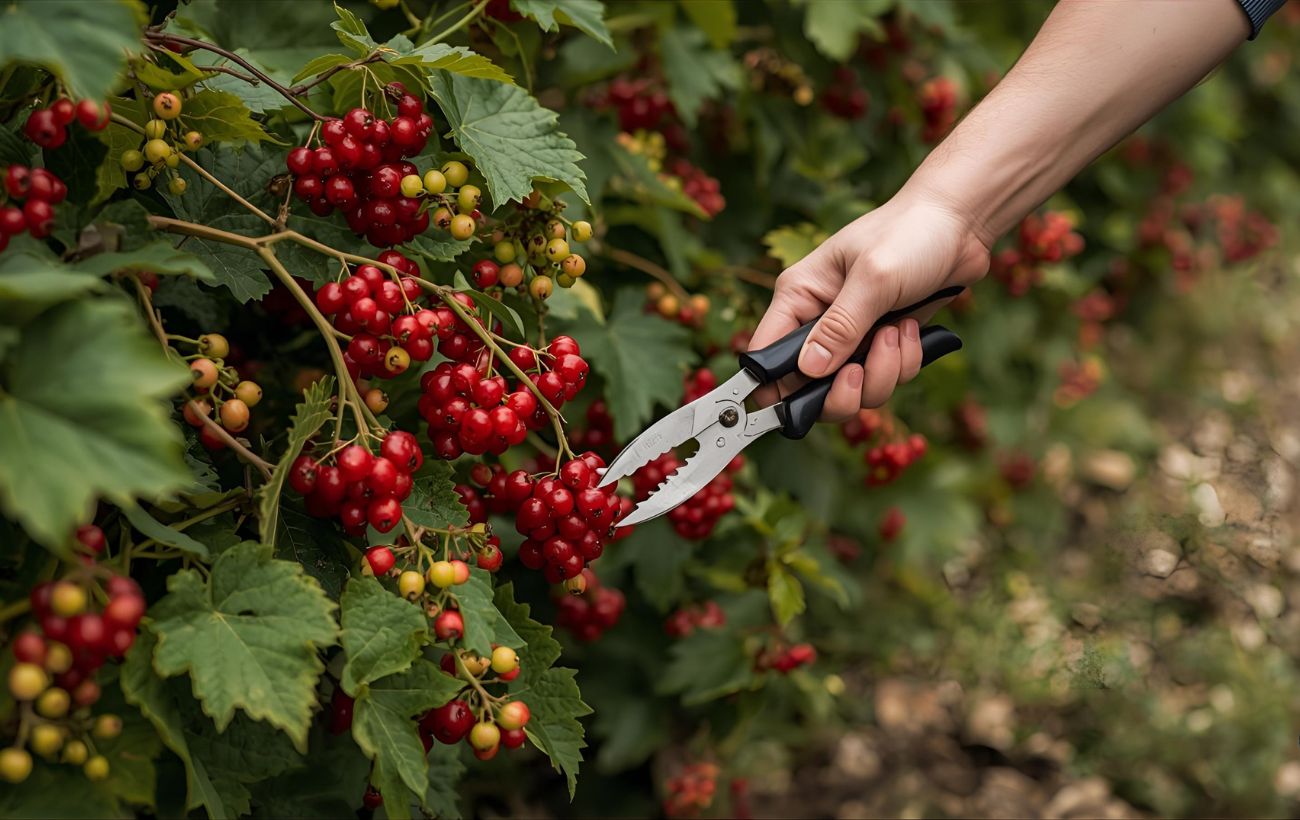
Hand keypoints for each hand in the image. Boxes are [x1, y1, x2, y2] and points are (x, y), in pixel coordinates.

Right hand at [748, 190, 989, 419]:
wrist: (960, 223)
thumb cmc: (910, 234)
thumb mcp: (873, 278)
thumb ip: (840, 327)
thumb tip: (809, 372)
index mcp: (799, 297)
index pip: (766, 354)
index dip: (775, 387)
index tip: (800, 405)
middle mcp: (818, 321)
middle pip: (809, 388)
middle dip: (841, 390)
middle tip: (862, 371)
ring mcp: (852, 336)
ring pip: (852, 390)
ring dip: (881, 373)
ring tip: (898, 332)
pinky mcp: (882, 344)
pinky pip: (883, 379)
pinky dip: (903, 363)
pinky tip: (913, 328)